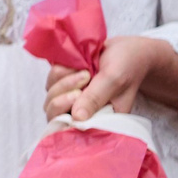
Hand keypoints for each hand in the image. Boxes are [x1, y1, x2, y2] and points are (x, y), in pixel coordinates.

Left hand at [47, 35, 177, 122]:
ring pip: (51, 94)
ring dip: (64, 79)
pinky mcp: (65, 82)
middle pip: (54, 111)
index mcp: (99, 119)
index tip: (78, 94)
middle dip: (65, 92)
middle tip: (85, 76)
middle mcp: (82, 111)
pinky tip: (77, 64)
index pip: (71, 129)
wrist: (125, 48)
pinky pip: (51, 80)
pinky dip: (60, 70)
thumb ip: (96, 98)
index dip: (65, 116)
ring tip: (86, 69)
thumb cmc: (125, 65)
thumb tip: (77, 118)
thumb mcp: (113, 80)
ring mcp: (72, 96)